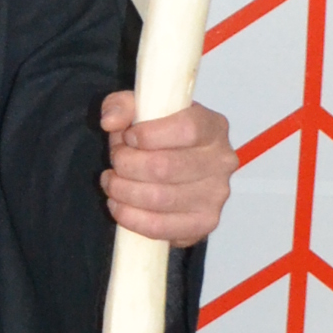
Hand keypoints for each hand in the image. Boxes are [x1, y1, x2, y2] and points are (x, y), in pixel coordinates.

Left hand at [100, 94, 234, 244]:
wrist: (170, 170)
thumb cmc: (158, 138)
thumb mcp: (140, 110)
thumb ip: (123, 105)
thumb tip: (110, 121)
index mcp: (213, 126)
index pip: (186, 128)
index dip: (148, 135)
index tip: (128, 137)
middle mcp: (222, 161)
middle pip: (165, 167)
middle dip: (126, 165)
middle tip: (115, 162)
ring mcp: (216, 195)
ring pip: (159, 198)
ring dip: (123, 191)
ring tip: (112, 183)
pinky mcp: (203, 223)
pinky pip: (160, 227)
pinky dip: (130, 218)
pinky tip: (118, 206)